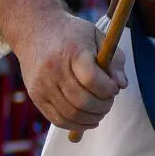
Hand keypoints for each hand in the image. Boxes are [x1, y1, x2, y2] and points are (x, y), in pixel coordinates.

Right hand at [0, 0, 124, 132]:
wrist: (33, 30)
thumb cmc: (71, 34)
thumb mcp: (96, 36)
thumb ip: (114, 59)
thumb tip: (121, 86)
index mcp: (72, 51)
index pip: (92, 80)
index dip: (108, 89)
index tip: (113, 89)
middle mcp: (53, 68)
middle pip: (83, 101)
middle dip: (103, 107)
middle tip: (109, 102)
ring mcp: (42, 84)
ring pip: (71, 114)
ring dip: (92, 118)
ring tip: (100, 111)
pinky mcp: (35, 95)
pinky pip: (57, 120)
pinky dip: (76, 125)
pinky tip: (88, 120)